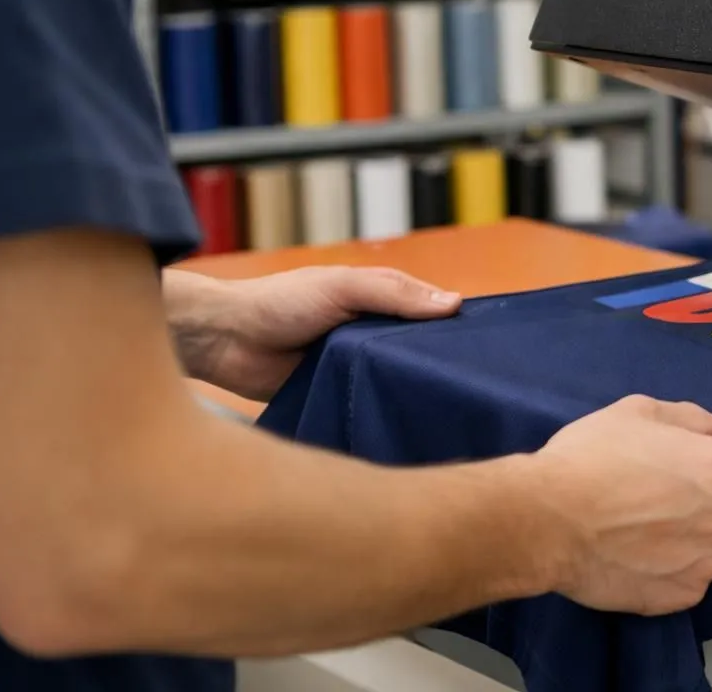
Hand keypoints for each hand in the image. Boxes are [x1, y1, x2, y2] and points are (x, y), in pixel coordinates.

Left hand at [164, 267, 461, 401]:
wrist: (223, 339)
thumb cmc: (280, 302)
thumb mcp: (342, 287)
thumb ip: (394, 294)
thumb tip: (455, 304)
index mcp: (377, 302)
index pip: (428, 312)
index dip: (454, 326)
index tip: (488, 347)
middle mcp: (370, 335)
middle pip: (416, 350)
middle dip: (437, 364)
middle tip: (473, 386)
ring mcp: (353, 367)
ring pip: (394, 380)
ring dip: (410, 390)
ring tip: (447, 409)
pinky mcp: (335, 396)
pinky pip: (367, 405)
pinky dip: (382, 411)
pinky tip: (406, 424)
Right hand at [531, 395, 711, 615]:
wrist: (547, 520)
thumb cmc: (591, 456)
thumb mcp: (638, 413)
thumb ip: (692, 418)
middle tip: (693, 497)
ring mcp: (706, 562)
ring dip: (707, 537)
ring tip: (661, 528)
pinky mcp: (682, 596)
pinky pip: (696, 580)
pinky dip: (680, 569)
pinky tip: (646, 555)